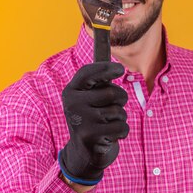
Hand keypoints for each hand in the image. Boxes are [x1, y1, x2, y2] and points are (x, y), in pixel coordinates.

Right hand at [58, 61, 128, 185]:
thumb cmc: (92, 118)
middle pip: (111, 92)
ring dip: (120, 117)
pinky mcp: (91, 136)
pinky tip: (110, 135)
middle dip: (120, 99)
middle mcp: (72, 104)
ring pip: (119, 111)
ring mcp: (81, 120)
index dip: (105, 69)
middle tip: (112, 108)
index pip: (88, 73)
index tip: (120, 69)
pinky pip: (122, 127)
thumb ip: (99, 77)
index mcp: (71, 91)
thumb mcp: (91, 97)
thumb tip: (104, 39)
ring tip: (107, 124)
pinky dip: (122, 131)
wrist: (84, 152)